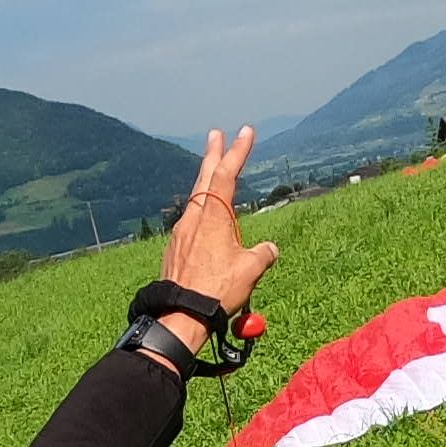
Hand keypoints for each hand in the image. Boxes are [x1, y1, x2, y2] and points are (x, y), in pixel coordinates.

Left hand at [150, 127, 279, 354]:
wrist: (180, 315)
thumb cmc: (216, 291)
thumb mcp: (250, 271)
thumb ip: (263, 254)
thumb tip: (269, 249)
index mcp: (213, 217)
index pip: (226, 175)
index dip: (238, 152)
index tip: (246, 131)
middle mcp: (193, 219)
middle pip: (204, 179)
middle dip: (212, 155)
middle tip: (215, 134)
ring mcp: (181, 234)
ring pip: (195, 200)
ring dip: (205, 183)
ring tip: (210, 172)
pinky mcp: (175, 250)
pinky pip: (190, 223)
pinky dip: (200, 212)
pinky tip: (204, 219)